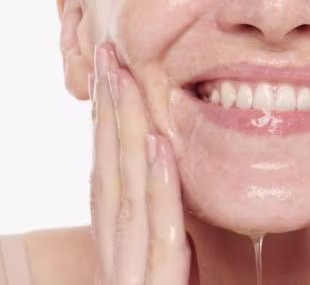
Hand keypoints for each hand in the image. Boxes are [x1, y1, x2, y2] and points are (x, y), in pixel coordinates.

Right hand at [90, 43, 190, 283]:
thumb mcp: (193, 262)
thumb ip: (182, 225)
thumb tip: (179, 168)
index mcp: (138, 246)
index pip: (121, 173)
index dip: (114, 121)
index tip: (115, 71)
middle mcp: (130, 258)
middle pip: (116, 173)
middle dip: (110, 113)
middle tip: (106, 56)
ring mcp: (140, 279)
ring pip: (129, 194)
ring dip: (126, 133)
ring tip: (121, 77)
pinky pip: (162, 241)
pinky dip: (160, 191)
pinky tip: (160, 145)